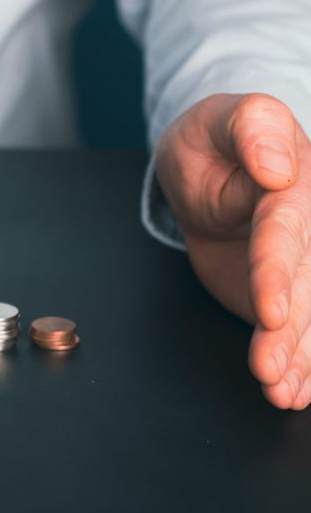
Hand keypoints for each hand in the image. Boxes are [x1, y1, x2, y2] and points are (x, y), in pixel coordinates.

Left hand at [155, 93, 310, 408]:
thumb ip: (250, 128)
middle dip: (293, 335)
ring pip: (308, 316)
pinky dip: (302, 364)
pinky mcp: (292, 289)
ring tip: (282, 393)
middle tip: (270, 371)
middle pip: (304, 287)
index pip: (286, 234)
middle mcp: (307, 229)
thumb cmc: (213, 141)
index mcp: (296, 186)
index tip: (273, 312)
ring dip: (299, 358)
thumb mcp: (220, 118)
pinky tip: (296, 393)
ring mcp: (303, 264)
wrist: (211, 169)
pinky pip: (303, 329)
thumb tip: (275, 163)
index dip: (278, 273)